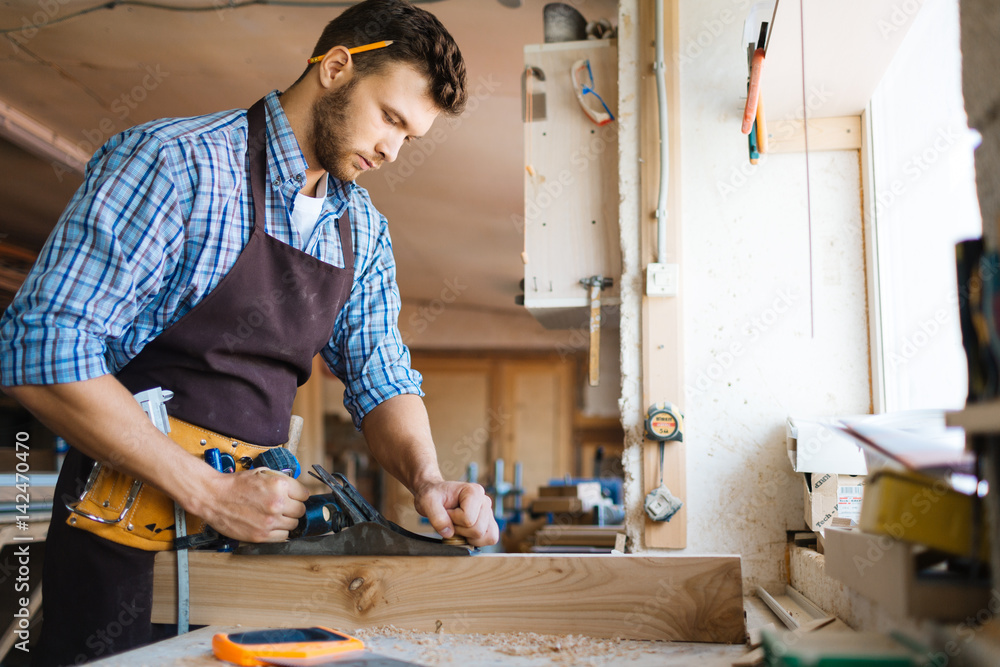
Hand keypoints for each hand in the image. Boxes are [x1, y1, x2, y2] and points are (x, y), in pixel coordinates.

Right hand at [195, 468, 309, 542]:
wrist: (213, 497)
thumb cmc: (235, 485)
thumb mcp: (262, 473)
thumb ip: (281, 481)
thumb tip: (296, 490)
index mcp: (279, 485)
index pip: (304, 494)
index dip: (298, 495)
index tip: (295, 497)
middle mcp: (277, 503)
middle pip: (301, 511)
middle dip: (294, 508)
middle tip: (284, 507)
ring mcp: (270, 521)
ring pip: (293, 525)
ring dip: (287, 521)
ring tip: (275, 516)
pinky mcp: (261, 535)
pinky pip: (283, 537)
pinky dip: (279, 532)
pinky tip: (270, 524)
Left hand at [413, 480, 498, 546]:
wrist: (436, 496)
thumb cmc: (434, 496)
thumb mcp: (428, 501)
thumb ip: (436, 516)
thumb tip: (448, 533)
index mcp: (474, 491)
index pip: (468, 519)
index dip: (453, 520)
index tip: (446, 511)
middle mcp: (485, 501)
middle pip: (478, 530)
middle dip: (460, 530)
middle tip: (450, 520)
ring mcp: (488, 513)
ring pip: (487, 536)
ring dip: (469, 537)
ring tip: (457, 526)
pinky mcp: (488, 523)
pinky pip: (490, 539)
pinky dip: (476, 541)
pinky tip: (464, 533)